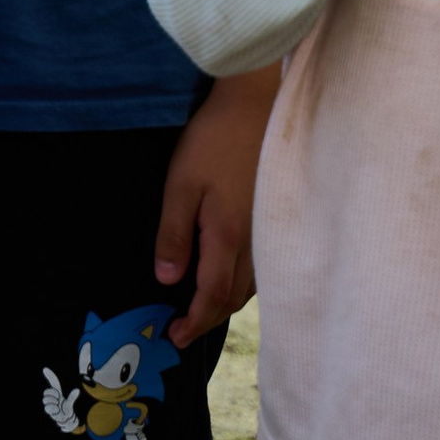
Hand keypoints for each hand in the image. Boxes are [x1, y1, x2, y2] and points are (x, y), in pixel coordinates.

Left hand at [153, 70, 268, 344]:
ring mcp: (266, 230)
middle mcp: (253, 242)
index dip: (193, 322)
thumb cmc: (215, 139)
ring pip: (250, 285)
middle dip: (208, 318)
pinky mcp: (272, 216)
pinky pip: (259, 267)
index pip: (211, 296)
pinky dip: (241, 282)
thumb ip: (174, 233)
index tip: (174, 337)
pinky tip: (230, 272)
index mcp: (227, 237)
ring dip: (225, 302)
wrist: (256, 102)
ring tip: (202, 305)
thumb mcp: (181, 182)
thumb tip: (167, 280)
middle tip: (183, 328)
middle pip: (233, 298)